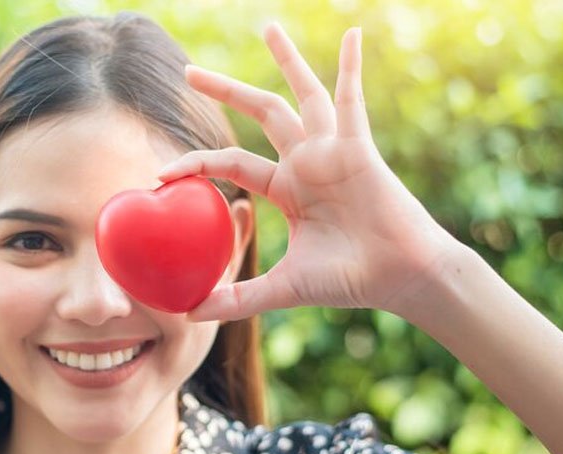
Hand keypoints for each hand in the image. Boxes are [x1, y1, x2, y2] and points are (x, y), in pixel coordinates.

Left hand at [159, 25, 462, 321]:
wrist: (401, 279)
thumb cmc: (351, 281)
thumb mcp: (284, 288)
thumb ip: (239, 298)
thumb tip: (188, 315)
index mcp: (289, 189)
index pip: (232, 164)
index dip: (197, 164)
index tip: (161, 173)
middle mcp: (308, 162)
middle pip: (260, 114)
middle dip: (225, 91)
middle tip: (189, 71)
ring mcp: (333, 151)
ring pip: (301, 96)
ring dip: (286, 60)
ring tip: (266, 28)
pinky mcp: (359, 148)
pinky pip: (352, 100)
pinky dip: (351, 66)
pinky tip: (352, 33)